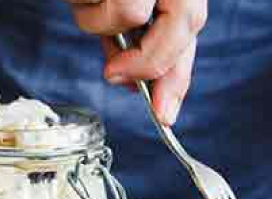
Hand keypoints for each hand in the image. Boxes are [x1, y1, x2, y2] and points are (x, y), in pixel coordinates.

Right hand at [66, 0, 206, 124]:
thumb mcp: (121, 1)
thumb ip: (135, 39)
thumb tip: (131, 81)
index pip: (190, 29)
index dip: (179, 77)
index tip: (164, 113)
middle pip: (182, 25)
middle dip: (146, 60)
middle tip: (115, 74)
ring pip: (129, 14)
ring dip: (96, 19)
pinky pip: (99, 1)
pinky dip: (81, 1)